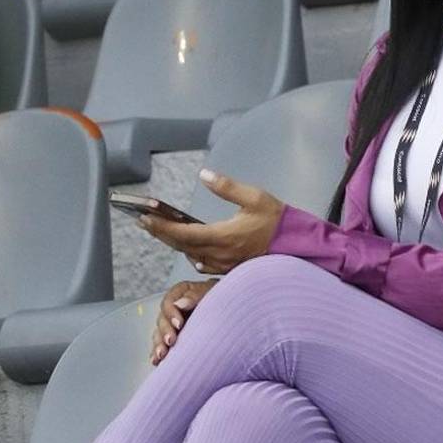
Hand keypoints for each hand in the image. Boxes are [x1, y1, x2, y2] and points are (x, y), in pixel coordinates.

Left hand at [140, 170, 284, 275]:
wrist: (297, 244)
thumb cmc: (276, 220)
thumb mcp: (255, 197)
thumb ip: (227, 187)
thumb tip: (205, 174)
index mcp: (224, 236)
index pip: (184, 233)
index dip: (163, 227)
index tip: (146, 218)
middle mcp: (221, 253)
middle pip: (183, 246)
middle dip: (162, 234)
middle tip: (145, 223)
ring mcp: (225, 263)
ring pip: (191, 255)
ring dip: (175, 243)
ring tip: (162, 231)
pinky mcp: (231, 268)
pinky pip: (204, 264)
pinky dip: (192, 254)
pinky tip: (189, 250)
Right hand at [151, 279, 215, 364]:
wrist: (230, 310)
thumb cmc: (221, 298)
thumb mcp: (210, 291)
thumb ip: (195, 296)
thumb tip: (180, 304)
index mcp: (180, 293)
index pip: (169, 303)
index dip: (171, 314)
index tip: (179, 324)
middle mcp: (173, 309)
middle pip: (162, 320)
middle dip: (165, 332)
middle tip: (171, 341)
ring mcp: (172, 324)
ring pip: (160, 334)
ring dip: (159, 344)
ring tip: (161, 355)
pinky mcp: (174, 338)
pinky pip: (162, 345)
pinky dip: (158, 354)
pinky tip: (157, 361)